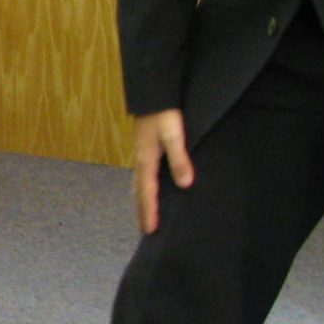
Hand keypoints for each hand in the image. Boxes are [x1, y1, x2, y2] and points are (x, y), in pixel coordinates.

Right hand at [133, 109, 193, 233]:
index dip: (149, 212)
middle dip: (141, 211)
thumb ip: (179, 159)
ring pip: (138, 184)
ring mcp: (141, 154)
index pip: (147, 193)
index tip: (150, 231)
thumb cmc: (163, 112)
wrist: (152, 92)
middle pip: (138, 192)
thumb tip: (185, 184)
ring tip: (144, 214)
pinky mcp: (145, 148)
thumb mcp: (174, 135)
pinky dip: (143, 187)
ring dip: (141, 200)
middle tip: (144, 229)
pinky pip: (142, 175)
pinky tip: (150, 188)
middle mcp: (140, 160)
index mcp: (146, 160)